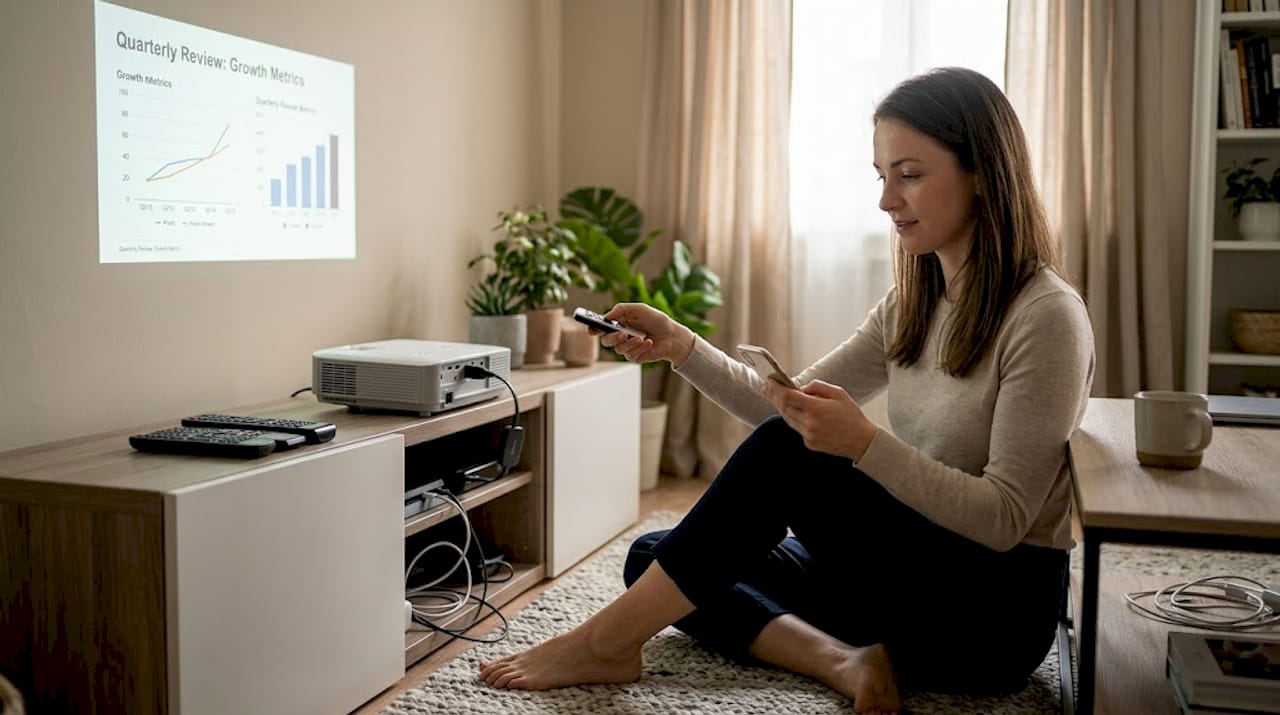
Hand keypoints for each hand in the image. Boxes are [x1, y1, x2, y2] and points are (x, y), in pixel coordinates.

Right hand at [592, 303, 695, 366]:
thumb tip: (606, 316)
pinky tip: (649, 342)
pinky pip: (631, 355)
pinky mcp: (635, 357)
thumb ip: (621, 309)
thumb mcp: (639, 308)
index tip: (591, 329)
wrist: (673, 335)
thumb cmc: (656, 320)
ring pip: (619, 349)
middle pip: (606, 341)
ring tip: (642, 338)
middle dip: (613, 337)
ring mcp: (627, 348)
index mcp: (618, 323)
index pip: (600, 327)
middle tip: (622, 334)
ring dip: (630, 343)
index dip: (593, 328)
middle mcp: (620, 336)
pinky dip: (640, 348)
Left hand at [761, 379, 877, 460]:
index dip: (776, 388)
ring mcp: (808, 435)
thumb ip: (817, 387)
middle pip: (784, 407)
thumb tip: (800, 387)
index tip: (769, 381)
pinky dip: (794, 418)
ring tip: (775, 397)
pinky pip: (797, 428)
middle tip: (767, 387)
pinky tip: (793, 411)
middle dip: (774, 396)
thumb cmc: (851, 415)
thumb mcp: (838, 393)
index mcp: (816, 408)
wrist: (862, 441)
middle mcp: (809, 423)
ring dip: (782, 407)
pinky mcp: (809, 443)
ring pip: (788, 418)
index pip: (788, 396)